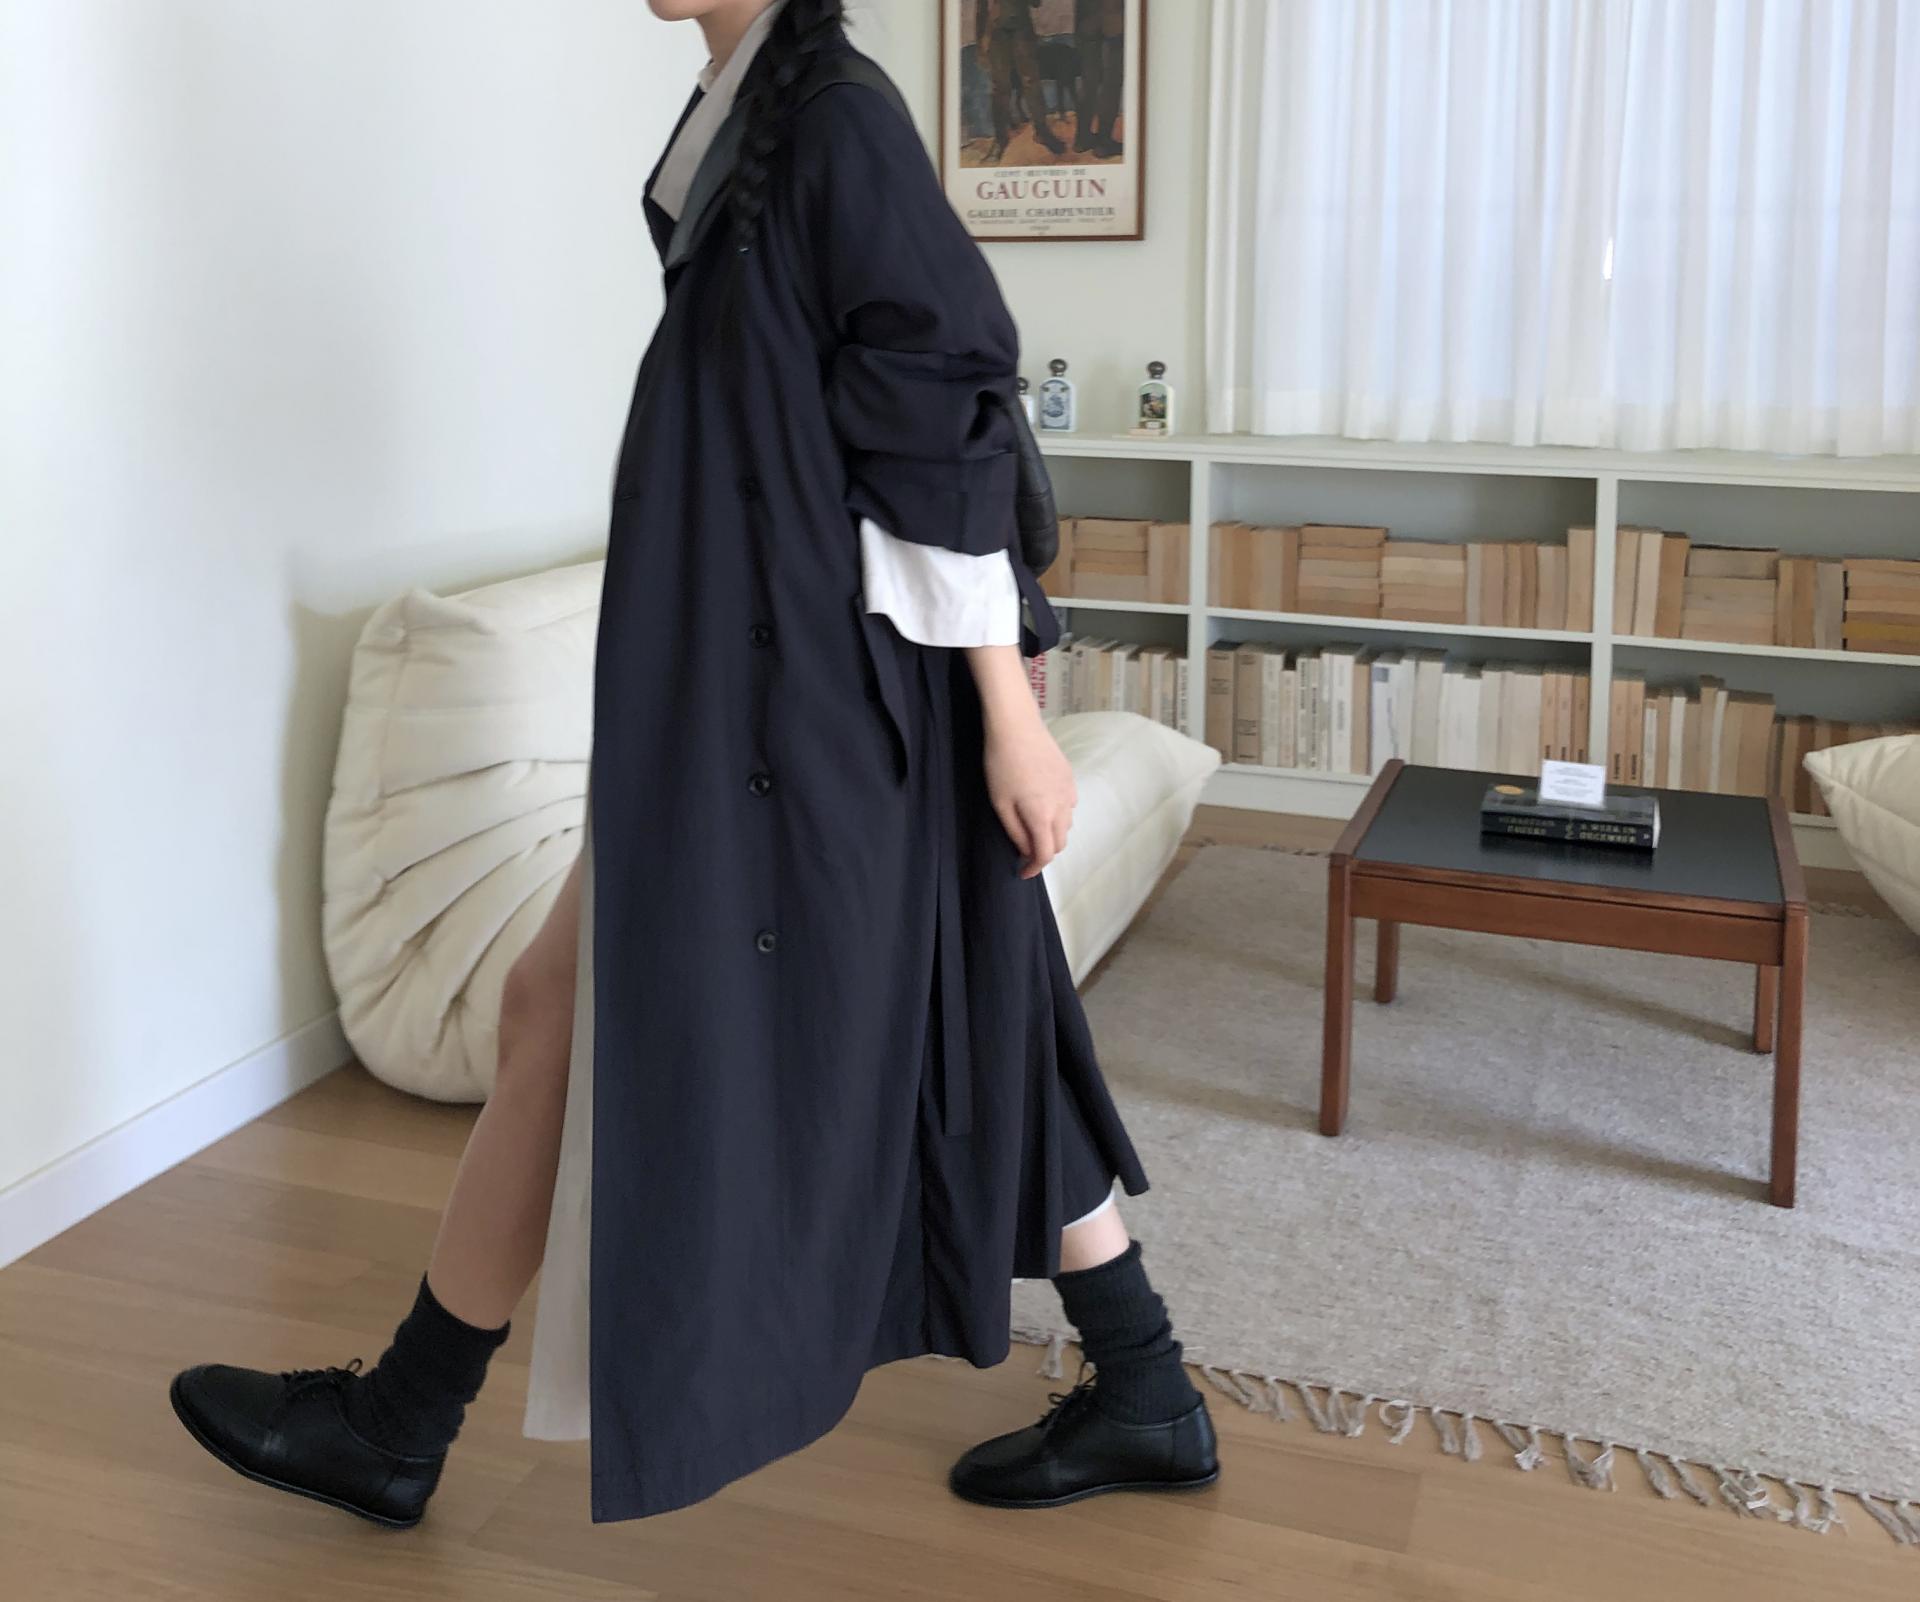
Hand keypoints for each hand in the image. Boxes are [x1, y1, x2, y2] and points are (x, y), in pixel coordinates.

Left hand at [982, 702, 1075, 878]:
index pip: (1046, 854)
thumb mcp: (1000, 803)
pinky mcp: (1069, 777)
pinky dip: (1058, 814)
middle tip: (1024, 851)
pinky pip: (1069, 805)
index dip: (1034, 868)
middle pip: (1060, 843)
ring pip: (1066, 825)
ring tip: (1031, 826)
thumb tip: (1026, 850)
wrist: (1016, 726)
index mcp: (1042, 815)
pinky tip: (1042, 804)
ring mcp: (1068, 791)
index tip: (1023, 872)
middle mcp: (1061, 806)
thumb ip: (1015, 832)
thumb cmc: (1002, 763)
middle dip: (1044, 852)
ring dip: (1052, 833)